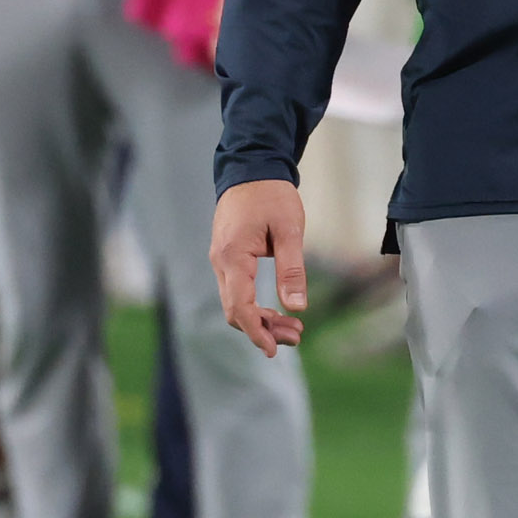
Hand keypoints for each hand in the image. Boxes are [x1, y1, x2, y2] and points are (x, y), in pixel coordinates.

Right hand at [211, 179, 308, 355]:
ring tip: (293, 328)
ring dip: (261, 319)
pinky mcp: (227, 257)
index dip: (256, 331)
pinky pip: (236, 290)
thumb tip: (297, 306)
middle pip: (235, 310)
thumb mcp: (289, 229)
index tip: (273, 349)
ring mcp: (221, 260)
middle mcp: (221, 262)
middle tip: (296, 337)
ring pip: (235, 302)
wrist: (251, 167)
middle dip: (263, 329)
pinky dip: (255, 305)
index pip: (240, 306)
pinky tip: (277, 310)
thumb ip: (292, 268)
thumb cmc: (271, 195)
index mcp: (233, 256)